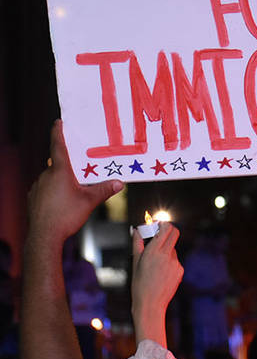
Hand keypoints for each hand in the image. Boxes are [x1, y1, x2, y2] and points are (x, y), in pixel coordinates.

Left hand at [27, 121, 122, 244]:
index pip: (58, 146)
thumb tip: (120, 183)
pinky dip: (54, 190)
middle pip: (58, 164)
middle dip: (69, 165)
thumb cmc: (66, 215)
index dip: (58, 133)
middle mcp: (46, 175)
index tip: (58, 122)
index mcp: (60, 171)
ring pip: (52, 177)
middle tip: (81, 169)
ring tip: (74, 192)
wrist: (44, 235)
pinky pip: (45, 188)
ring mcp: (37, 186)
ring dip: (62, 180)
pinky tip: (62, 202)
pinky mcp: (33, 197)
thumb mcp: (89, 202)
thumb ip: (104, 190)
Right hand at [131, 223, 182, 332]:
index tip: (157, 225)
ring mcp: (175, 263)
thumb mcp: (135, 262)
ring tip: (154, 265)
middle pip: (175, 233)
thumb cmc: (139, 284)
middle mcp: (166, 255)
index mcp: (153, 251)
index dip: (163, 224)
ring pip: (172, 249)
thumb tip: (135, 229)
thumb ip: (137, 243)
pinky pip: (175, 261)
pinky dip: (168, 262)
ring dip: (165, 250)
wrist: (150, 304)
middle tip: (159, 234)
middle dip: (168, 230)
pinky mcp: (180, 270)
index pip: (166, 228)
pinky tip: (160, 274)